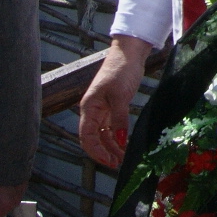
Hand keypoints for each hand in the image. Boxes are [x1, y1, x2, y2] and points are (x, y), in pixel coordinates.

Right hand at [77, 34, 153, 168]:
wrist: (129, 53)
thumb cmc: (121, 70)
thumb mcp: (121, 96)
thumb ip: (119, 119)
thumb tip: (120, 141)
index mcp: (89, 108)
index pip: (86, 136)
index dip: (96, 151)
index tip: (108, 161)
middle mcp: (93, 111)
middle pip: (94, 138)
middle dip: (104, 152)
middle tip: (117, 163)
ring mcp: (102, 109)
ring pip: (103, 134)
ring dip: (111, 146)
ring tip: (122, 157)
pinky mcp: (112, 107)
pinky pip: (111, 127)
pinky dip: (117, 136)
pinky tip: (124, 144)